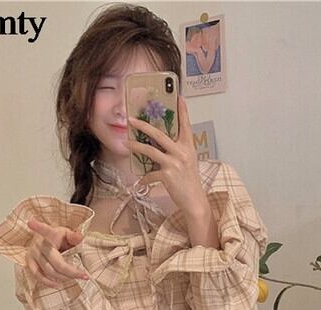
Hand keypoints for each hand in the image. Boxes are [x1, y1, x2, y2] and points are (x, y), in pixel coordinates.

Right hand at [25, 217, 89, 287]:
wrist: (43, 240)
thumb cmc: (57, 237)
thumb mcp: (67, 233)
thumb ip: (74, 236)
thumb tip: (79, 237)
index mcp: (49, 234)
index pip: (44, 230)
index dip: (38, 226)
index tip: (30, 222)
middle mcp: (38, 244)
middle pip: (56, 262)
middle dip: (71, 272)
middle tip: (84, 276)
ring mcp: (32, 253)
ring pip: (49, 271)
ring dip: (63, 277)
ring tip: (74, 278)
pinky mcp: (28, 261)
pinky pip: (37, 275)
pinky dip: (47, 282)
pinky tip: (56, 285)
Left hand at [123, 95, 208, 217]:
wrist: (194, 200)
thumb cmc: (190, 181)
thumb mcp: (188, 162)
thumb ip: (178, 151)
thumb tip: (161, 145)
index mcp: (189, 147)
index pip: (186, 125)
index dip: (183, 111)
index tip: (179, 97)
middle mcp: (182, 152)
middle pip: (160, 134)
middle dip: (143, 125)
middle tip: (131, 119)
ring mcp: (174, 163)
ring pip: (150, 151)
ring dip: (136, 146)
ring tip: (126, 143)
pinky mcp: (167, 175)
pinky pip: (150, 173)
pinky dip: (145, 177)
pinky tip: (141, 180)